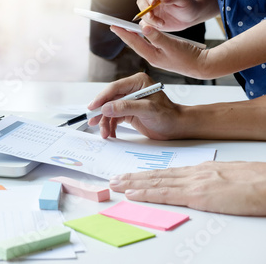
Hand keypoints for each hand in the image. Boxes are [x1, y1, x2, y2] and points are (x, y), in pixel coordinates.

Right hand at [87, 73, 185, 139]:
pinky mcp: (128, 111)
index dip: (102, 98)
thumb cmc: (168, 116)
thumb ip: (126, 107)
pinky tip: (110, 133)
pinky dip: (111, 125)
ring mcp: (129, 100)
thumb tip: (107, 108)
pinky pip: (115, 117)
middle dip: (101, 112)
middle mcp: (132, 89)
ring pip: (110, 109)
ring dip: (105, 121)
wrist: (176, 127)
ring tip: (104, 133)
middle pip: (109, 99)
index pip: (114, 88)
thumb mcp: (147, 110)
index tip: (93, 107)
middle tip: (93, 121)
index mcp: (137, 82)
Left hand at [109, 161, 265, 215]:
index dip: (146, 174)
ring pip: (155, 181)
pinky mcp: (197, 195)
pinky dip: (146, 193)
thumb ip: (210, 180)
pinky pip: (165, 193)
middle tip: (114, 179)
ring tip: (116, 184)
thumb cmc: (255, 181)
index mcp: (199, 170)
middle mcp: (192, 173)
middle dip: (133, 177)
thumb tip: (202, 186)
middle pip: (156, 174)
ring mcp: (193, 183)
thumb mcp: (227, 177)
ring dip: (132, 183)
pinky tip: (133, 194)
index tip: (132, 176)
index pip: (166, 172)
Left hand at [110, 25, 209, 78]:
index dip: (123, 33)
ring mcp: (157, 57)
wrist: (201, 66)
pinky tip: (142, 35)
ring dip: (132, 36)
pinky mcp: (162, 55)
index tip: (113, 25)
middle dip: (124, 34)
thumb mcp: (172, 45)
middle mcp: (152, 57)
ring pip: (141, 44)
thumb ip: (157, 36)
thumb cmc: (189, 57)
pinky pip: (148, 45)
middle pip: (134, 43)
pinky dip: (143, 38)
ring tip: (124, 29)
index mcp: (152, 56)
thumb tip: (143, 27)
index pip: (133, 42)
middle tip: (114, 26)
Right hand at [136, 0, 201, 31]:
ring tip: (162, 24)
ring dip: (149, 20)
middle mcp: (153, 0)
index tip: (152, 3)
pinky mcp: (151, 21)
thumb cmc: (188, 5)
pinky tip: (158, 27)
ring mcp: (151, 11)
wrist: (190, 16)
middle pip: (142, 2)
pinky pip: (144, 24)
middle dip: (145, 10)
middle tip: (151, 17)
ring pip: (142, 14)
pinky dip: (147, 27)